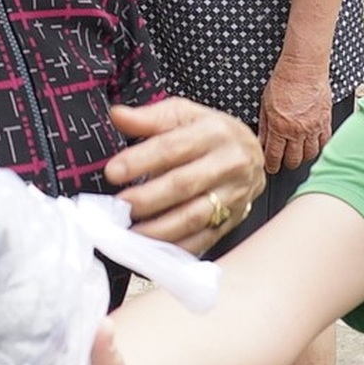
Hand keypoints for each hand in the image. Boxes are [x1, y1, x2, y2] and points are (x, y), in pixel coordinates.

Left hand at [105, 99, 263, 253]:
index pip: (172, 147)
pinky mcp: (233, 220)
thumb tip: (118, 115)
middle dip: (147, 198)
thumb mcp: (183, 114)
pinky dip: (177, 247)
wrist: (251, 155)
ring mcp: (233, 195)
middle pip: (183, 184)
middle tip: (119, 206)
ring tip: (131, 232)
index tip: (112, 172)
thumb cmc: (210, 133)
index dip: (140, 161)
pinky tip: (154, 249)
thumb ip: (149, 117)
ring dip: (159, 229)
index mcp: (213, 132)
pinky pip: (204, 239)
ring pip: (194, 217)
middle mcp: (228, 163)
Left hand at [257, 56, 331, 173]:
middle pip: (294, 160)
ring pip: (310, 154)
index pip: (275, 156)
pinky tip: (312, 144)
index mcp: (280, 127)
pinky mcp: (326, 121)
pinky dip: (319, 146)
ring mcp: (314, 127)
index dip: (272, 166)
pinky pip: (325, 142)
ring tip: (298, 152)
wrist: (304, 68)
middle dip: (287, 163)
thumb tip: (261, 142)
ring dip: (303, 156)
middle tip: (284, 159)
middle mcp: (298, 130)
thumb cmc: (283, 81)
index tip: (271, 168)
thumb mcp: (265, 104)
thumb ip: (265, 127)